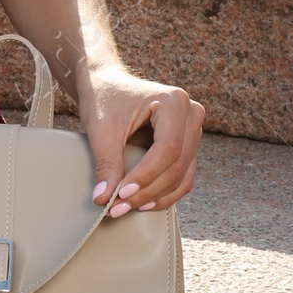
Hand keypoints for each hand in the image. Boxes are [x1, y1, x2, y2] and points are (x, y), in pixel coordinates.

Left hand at [80, 69, 203, 217]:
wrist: (106, 84)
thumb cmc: (104, 97)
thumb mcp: (101, 127)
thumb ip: (106, 163)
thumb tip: (104, 199)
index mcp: (175, 102)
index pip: (168, 148)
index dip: (146, 175)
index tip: (120, 194)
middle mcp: (191, 115)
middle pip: (177, 164)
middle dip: (147, 190)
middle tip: (116, 207)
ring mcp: (192, 131)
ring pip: (182, 175)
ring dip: (156, 196)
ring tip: (125, 208)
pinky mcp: (186, 145)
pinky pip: (182, 176)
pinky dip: (163, 193)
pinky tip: (142, 203)